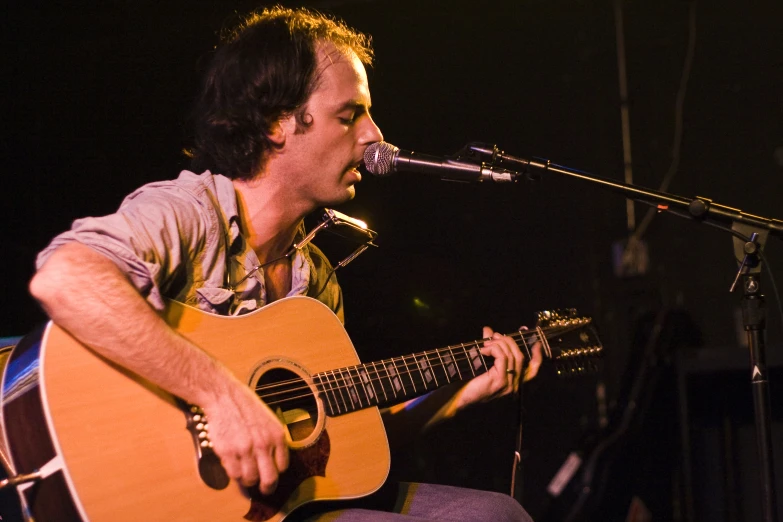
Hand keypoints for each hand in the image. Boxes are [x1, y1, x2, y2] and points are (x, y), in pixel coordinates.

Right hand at [201, 378, 289, 494]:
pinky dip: (234, 474)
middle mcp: (263, 444)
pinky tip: (233, 465)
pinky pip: (233, 474)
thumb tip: (273, 462)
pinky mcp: (228, 452)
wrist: (224, 396)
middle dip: (267, 487)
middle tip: (264, 489)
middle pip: (269, 479)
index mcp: (277, 435)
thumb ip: (272, 440)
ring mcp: (245, 449)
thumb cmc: (246, 406)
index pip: (282, 466)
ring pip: (250, 479)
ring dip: (247, 480)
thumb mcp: (269, 420)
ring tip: (245, 474)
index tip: (272, 474)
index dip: (277, 472)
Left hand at [453, 326, 540, 408]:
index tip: (535, 342)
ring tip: (486, 343)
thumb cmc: (468, 382)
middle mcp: (514, 385)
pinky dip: (493, 349)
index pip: (532, 369)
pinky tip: (483, 350)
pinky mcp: (500, 381)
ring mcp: (508, 384)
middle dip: (508, 341)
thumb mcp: (482, 362)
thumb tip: (489, 330)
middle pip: (520, 356)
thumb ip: (489, 346)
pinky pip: (502, 357)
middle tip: (494, 336)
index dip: (537, 355)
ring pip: (512, 355)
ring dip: (498, 344)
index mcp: (513, 383)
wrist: (457, 398)